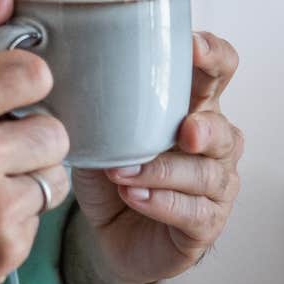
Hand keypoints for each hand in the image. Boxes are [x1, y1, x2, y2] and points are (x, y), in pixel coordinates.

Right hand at [0, 0, 74, 283]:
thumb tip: (3, 2)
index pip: (34, 74)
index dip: (23, 84)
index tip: (10, 96)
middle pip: (55, 131)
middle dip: (29, 137)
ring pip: (53, 179)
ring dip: (27, 180)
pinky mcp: (2, 251)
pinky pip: (38, 223)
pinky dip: (13, 221)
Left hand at [68, 30, 243, 283]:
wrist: (115, 235)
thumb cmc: (113, 175)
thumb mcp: (98, 135)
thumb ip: (95, 107)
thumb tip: (59, 73)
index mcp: (191, 106)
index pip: (218, 71)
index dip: (213, 55)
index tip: (192, 47)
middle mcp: (213, 143)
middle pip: (224, 127)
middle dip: (205, 127)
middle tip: (183, 131)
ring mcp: (216, 184)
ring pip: (206, 173)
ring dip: (162, 171)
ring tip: (123, 173)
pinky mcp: (207, 222)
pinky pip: (194, 211)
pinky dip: (162, 202)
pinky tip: (134, 196)